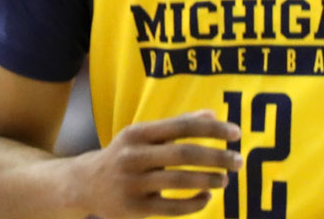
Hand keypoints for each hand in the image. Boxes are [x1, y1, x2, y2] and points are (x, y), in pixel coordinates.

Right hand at [75, 110, 241, 217]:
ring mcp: (133, 183)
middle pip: (184, 154)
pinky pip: (173, 208)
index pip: (180, 126)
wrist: (84, 184)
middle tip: (239, 160)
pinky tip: (207, 197)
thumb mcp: (143, 136)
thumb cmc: (124, 156)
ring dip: (209, 180)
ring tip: (225, 179)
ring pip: (180, 182)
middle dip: (217, 157)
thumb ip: (176, 125)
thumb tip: (212, 114)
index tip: (236, 133)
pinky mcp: (136, 208)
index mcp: (137, 133)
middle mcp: (133, 156)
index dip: (211, 129)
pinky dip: (195, 203)